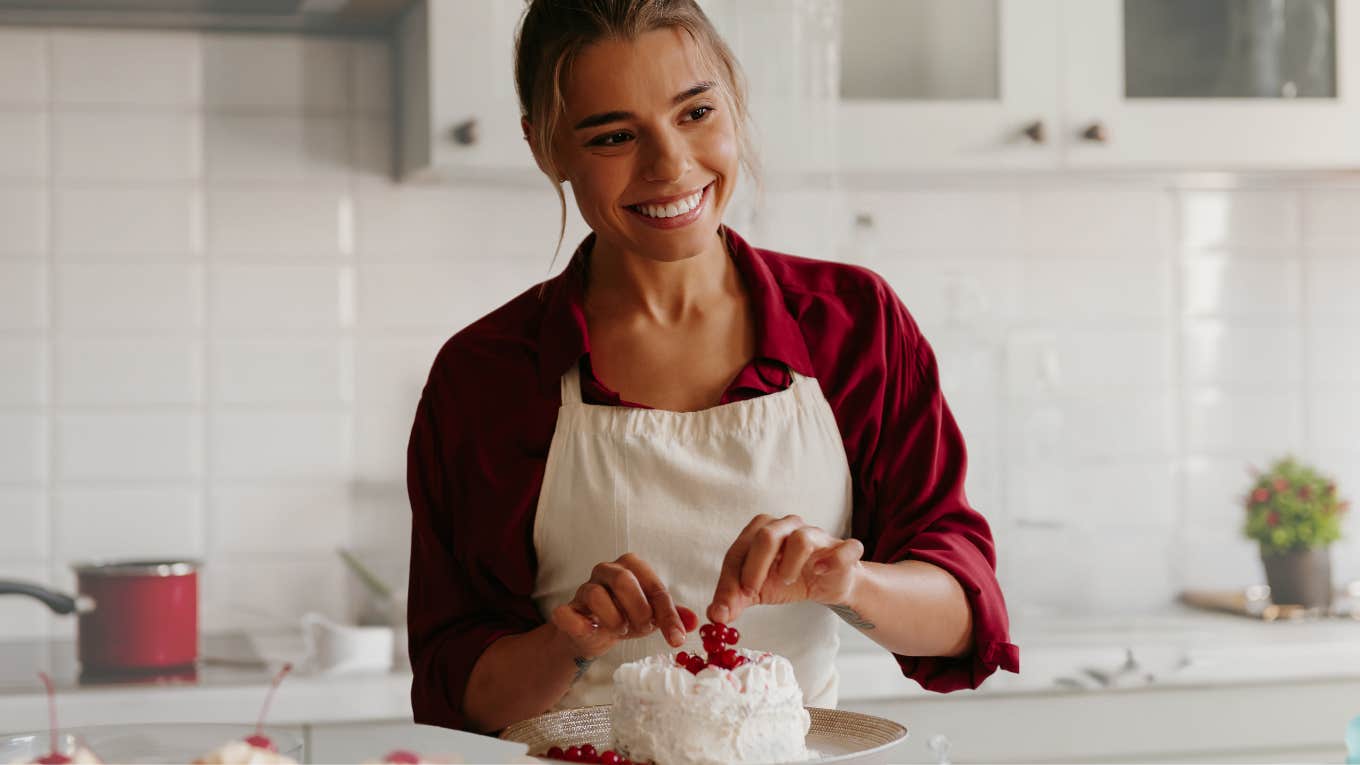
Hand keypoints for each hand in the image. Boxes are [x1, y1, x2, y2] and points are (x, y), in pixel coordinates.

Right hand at [549, 553, 698, 659]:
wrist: (594, 633)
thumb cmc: (627, 617)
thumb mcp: (653, 615)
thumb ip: (673, 616)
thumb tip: (694, 622)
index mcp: (632, 566)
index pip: (655, 588)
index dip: (668, 616)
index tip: (677, 639)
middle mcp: (607, 570)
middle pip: (624, 581)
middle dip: (639, 611)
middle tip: (643, 628)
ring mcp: (584, 587)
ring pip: (596, 595)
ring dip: (614, 619)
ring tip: (621, 630)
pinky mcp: (567, 608)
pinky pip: (565, 612)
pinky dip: (577, 623)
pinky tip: (590, 631)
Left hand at [707, 514, 864, 623]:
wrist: (826, 584)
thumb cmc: (787, 579)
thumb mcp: (756, 591)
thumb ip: (734, 600)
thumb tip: (715, 617)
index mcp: (762, 531)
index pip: (740, 548)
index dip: (730, 577)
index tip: (728, 604)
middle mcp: (788, 526)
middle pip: (767, 534)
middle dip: (755, 565)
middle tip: (751, 593)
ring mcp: (817, 535)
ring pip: (802, 537)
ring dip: (790, 562)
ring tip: (786, 580)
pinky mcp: (843, 550)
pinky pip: (845, 548)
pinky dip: (833, 559)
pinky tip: (820, 572)